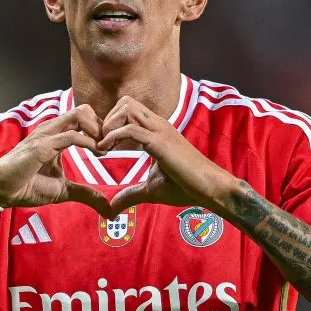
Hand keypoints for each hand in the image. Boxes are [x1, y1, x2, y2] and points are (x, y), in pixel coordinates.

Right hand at [0, 104, 110, 216]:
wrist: (1, 192)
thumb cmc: (27, 186)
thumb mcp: (64, 191)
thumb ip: (86, 194)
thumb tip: (108, 209)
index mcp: (58, 135)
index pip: (85, 118)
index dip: (102, 130)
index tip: (111, 148)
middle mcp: (52, 130)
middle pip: (85, 110)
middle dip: (104, 126)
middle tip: (111, 147)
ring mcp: (46, 135)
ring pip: (80, 115)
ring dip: (99, 131)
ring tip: (105, 150)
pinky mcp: (42, 146)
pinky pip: (72, 136)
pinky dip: (89, 142)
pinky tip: (97, 153)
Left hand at [98, 96, 236, 217]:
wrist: (211, 188)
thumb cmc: (186, 187)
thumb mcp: (151, 190)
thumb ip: (130, 195)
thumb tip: (112, 209)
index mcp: (157, 130)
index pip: (128, 109)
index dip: (110, 123)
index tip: (102, 146)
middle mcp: (158, 125)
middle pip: (125, 101)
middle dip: (107, 119)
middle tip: (100, 143)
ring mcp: (160, 131)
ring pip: (126, 107)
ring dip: (108, 125)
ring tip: (102, 147)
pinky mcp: (160, 143)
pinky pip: (130, 129)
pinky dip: (112, 137)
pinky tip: (105, 152)